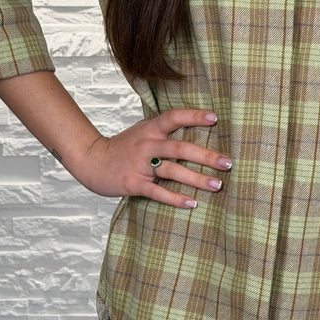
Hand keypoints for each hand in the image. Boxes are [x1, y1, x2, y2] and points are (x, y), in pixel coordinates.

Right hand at [72, 108, 230, 206]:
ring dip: (197, 179)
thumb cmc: (123, 147)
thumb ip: (164, 130)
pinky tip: (192, 203)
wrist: (92, 161)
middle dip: (206, 156)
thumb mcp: (142, 131)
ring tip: (218, 185)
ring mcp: (140, 165)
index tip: (215, 118)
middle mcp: (147, 145)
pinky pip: (158, 192)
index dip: (194, 116)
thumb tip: (195, 127)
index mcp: (150, 129)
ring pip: (173, 171)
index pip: (174, 117)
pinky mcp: (134, 184)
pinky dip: (176, 199)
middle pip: (180, 149)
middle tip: (228, 163)